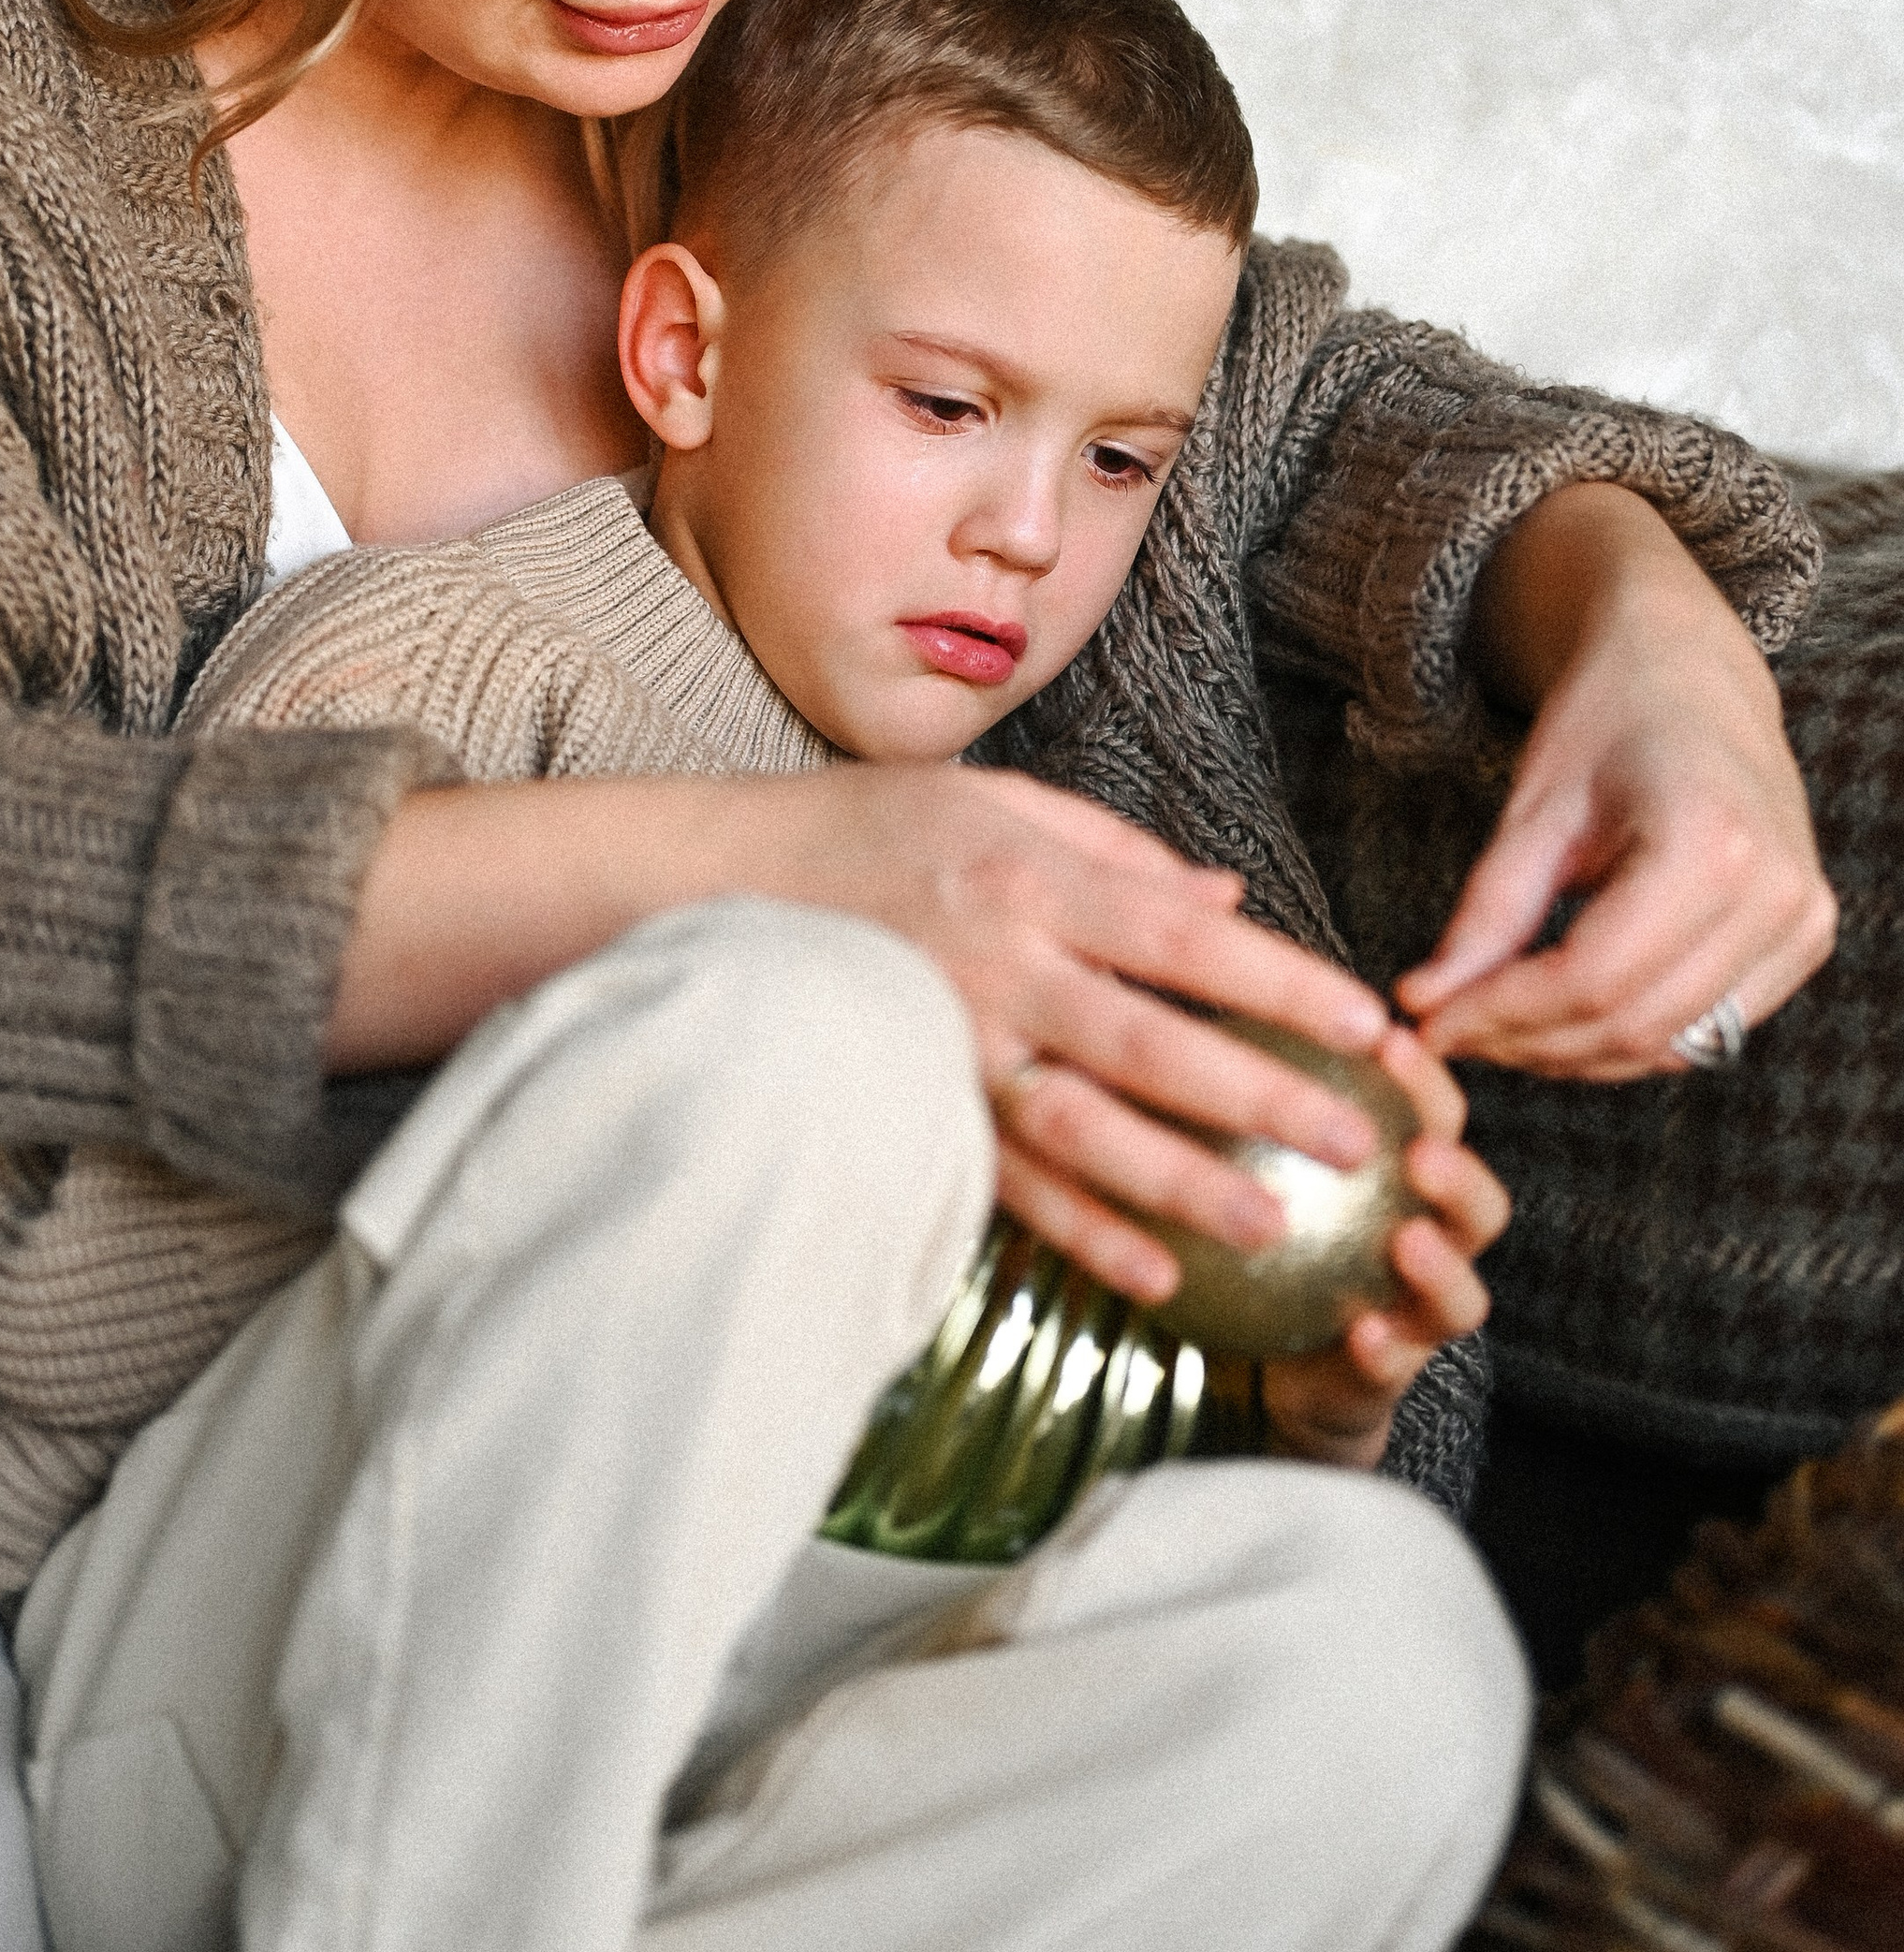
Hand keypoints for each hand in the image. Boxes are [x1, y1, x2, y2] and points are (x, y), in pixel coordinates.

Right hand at [770, 765, 1397, 1309]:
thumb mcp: (997, 803)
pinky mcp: (914, 1107)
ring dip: (1180, 1185)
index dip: (1277, 982)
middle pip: (1149, 1045)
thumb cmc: (869, 830)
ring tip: (1271, 1228)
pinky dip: (1078, 1233)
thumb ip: (1116, 855)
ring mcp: (951, 1049)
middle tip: (1356, 1143)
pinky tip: (1151, 1277)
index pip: (1179, 940)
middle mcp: (1000, 971)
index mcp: (1030, 884)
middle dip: (1258, 1096)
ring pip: (1084, 1130)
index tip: (1367, 1022)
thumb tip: (1227, 905)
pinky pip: (1007, 1184)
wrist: (713, 880)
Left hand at [1258, 1027, 1505, 1469]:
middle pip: (1476, 1204)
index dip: (1423, 1078)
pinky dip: (1384, 1352)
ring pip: (1461, 1294)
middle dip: (1460, 1175)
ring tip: (1407, 1242)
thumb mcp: (1262, 1166)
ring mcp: (1419, 1314)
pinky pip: (1396, 1367)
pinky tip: (1363, 1333)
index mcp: (1407, 1180)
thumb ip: (1260, 1107)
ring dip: (1442, 1267)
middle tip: (1421, 1152)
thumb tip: (1206, 1014)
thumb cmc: (1276, 1236)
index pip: (1434, 1118)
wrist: (1275, 1358)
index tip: (1387, 1038)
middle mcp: (1433, 1242)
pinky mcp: (1388, 1377)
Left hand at [1397, 485, 1835, 1077]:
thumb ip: (1488, 914)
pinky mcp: (1803, 940)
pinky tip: (1562, 1013)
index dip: (1501, 1015)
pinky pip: (1707, 1029)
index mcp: (1712, 843)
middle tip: (1450, 1029)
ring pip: (1672, 1045)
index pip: (1594, 979)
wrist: (1691, 669)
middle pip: (1635, 1024)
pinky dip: (1628, 1036)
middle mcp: (1776, 893)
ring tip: (1493, 1023)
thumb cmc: (1609, 717)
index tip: (1429, 1024)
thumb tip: (1424, 1003)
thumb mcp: (1536, 807)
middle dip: (1528, 1043)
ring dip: (1574, 1053)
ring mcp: (1802, 922)